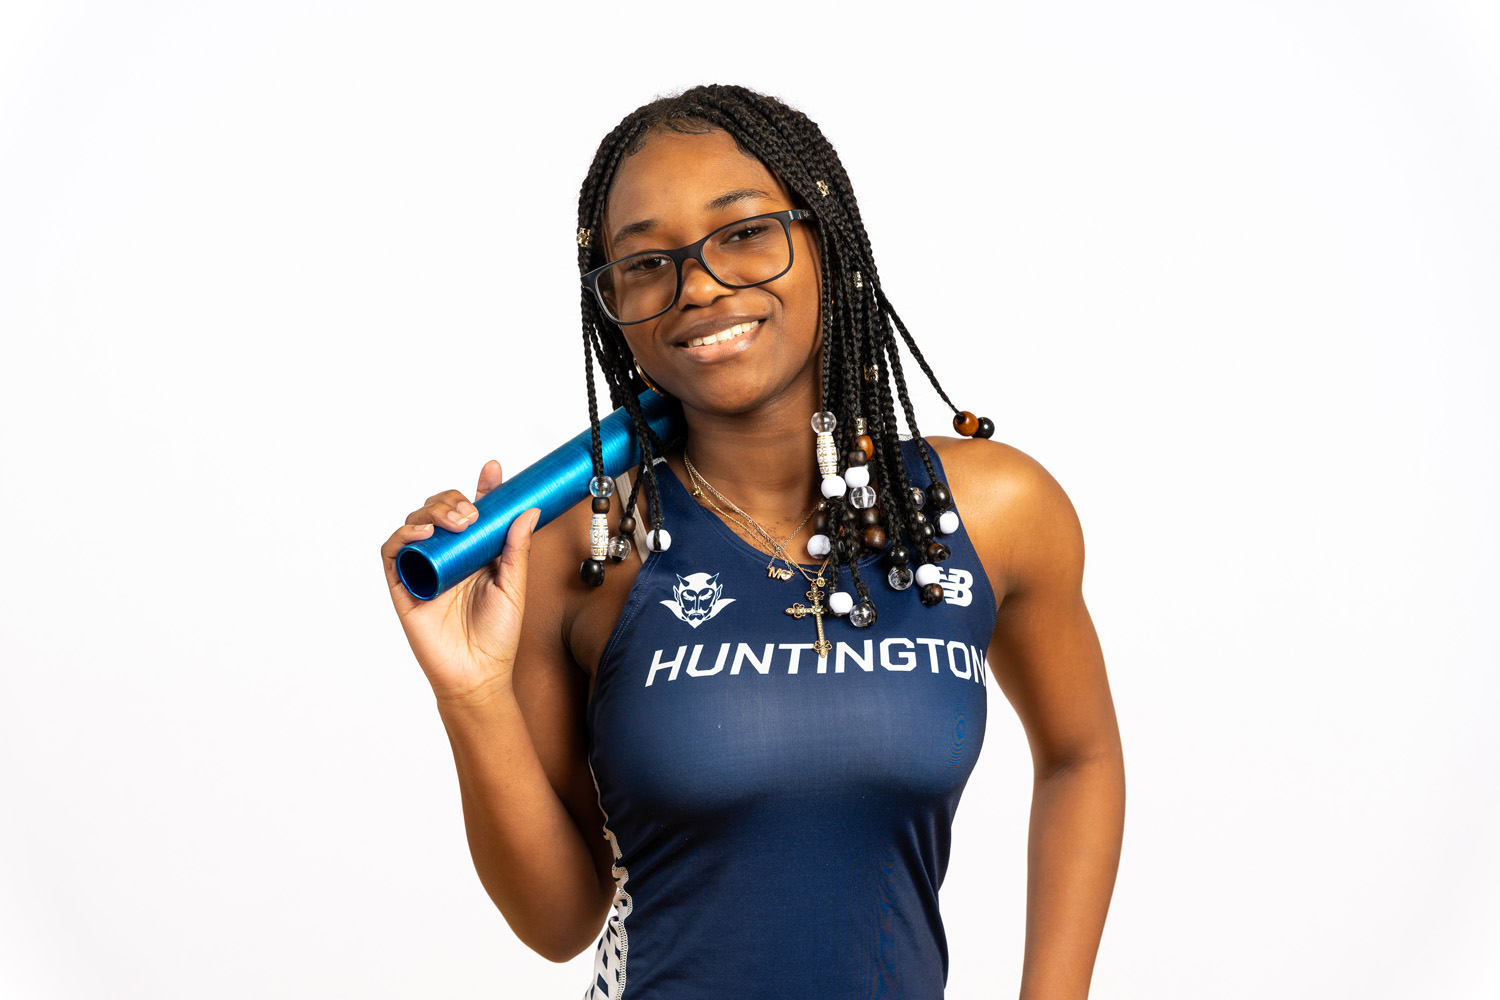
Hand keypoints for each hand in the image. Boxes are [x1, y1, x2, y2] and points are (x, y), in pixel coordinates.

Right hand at [380, 459, 539, 703]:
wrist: (477, 673)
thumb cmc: (498, 635)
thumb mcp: (514, 587)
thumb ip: (517, 550)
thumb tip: (528, 511)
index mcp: (474, 553)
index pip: (473, 512)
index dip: (480, 488)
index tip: (492, 470)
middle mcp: (447, 556)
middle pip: (440, 510)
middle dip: (453, 500)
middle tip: (471, 512)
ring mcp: (424, 568)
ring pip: (416, 522)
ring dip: (432, 511)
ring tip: (454, 520)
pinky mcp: (404, 585)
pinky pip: (393, 551)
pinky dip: (403, 535)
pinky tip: (424, 532)